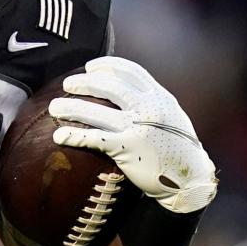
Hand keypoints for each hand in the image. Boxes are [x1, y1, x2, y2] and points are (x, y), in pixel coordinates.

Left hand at [48, 57, 217, 213]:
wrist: (191, 180)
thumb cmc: (178, 148)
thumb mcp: (172, 117)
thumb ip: (152, 102)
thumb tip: (126, 89)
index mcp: (160, 98)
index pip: (131, 71)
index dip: (108, 65)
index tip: (91, 67)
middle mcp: (149, 108)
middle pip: (109, 87)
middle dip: (84, 83)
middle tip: (67, 84)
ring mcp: (138, 127)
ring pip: (97, 112)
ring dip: (71, 108)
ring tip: (54, 108)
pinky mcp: (128, 148)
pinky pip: (95, 138)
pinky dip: (74, 136)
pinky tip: (59, 136)